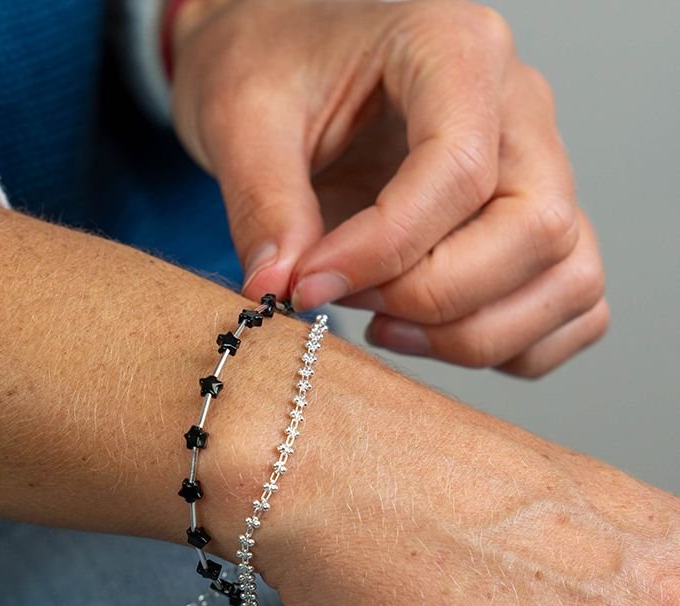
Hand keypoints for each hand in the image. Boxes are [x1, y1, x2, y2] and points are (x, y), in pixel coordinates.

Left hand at [171, 0, 608, 376]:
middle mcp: (519, 107)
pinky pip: (573, 305)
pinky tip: (433, 335)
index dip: (384, 250)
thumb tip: (278, 289)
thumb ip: (263, 202)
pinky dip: (516, 344)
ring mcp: (537, 169)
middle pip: (537, 229)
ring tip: (385, 325)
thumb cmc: (273, 66)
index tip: (310, 284)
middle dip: (434, 298)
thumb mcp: (243, 117)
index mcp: (454, 50)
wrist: (283, 58)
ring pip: (571, 277)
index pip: (460, 169)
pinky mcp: (532, 225)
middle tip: (347, 301)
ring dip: (478, 332)